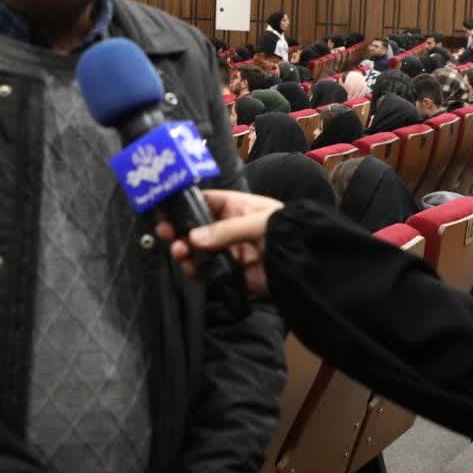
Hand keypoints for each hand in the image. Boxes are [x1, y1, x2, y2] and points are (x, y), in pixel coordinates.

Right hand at [155, 190, 281, 297]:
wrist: (308, 262)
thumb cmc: (285, 230)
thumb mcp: (257, 223)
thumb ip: (225, 231)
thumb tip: (192, 238)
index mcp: (236, 207)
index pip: (205, 200)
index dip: (184, 203)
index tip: (164, 208)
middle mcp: (229, 227)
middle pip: (195, 226)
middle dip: (178, 229)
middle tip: (164, 232)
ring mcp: (229, 250)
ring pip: (197, 250)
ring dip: (184, 250)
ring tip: (178, 252)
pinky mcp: (231, 272)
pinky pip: (207, 271)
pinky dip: (195, 270)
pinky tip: (189, 267)